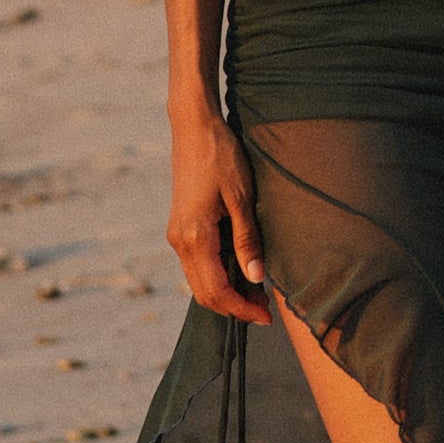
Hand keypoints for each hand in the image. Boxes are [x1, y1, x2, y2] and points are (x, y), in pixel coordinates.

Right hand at [166, 104, 272, 322]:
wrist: (194, 127)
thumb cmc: (221, 156)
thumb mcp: (242, 198)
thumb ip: (248, 241)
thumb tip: (256, 279)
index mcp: (195, 237)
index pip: (217, 291)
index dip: (242, 309)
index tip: (266, 316)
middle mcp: (180, 241)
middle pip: (204, 293)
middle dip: (234, 307)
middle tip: (266, 309)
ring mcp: (177, 234)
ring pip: (199, 281)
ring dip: (226, 293)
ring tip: (257, 292)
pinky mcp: (180, 227)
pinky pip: (196, 265)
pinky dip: (217, 276)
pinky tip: (240, 270)